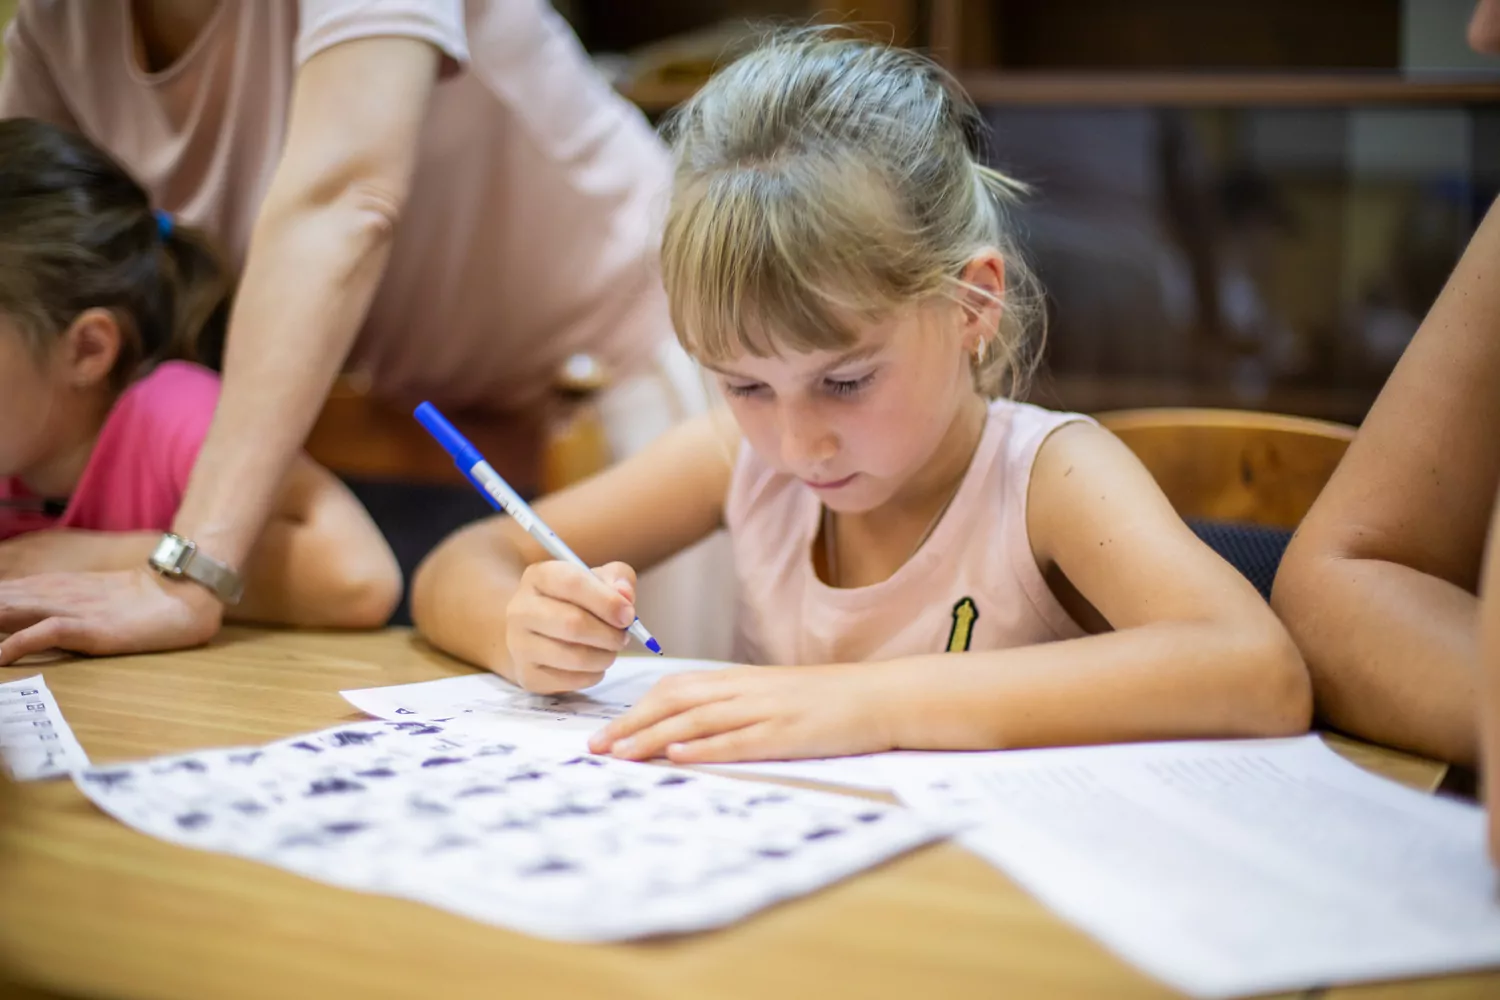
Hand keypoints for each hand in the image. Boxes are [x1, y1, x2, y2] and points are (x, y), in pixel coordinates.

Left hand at [0, 568, 223, 665]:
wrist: (182, 592)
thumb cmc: (140, 602)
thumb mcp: (88, 601)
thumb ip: (54, 609)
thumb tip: (23, 629)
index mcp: (47, 589)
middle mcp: (50, 594)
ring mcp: (69, 608)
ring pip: (6, 612)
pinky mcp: (89, 626)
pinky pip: (44, 632)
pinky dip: (15, 644)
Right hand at [505, 561, 636, 693]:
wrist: (540, 632)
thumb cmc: (576, 601)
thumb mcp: (599, 579)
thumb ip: (618, 579)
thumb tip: (625, 597)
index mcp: (538, 577)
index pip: (572, 583)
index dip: (606, 601)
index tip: (628, 615)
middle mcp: (521, 609)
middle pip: (572, 624)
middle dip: (609, 634)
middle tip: (623, 637)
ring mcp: (520, 645)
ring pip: (574, 657)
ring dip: (605, 656)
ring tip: (610, 650)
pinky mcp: (528, 676)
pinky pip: (571, 681)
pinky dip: (593, 675)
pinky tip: (594, 664)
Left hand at [588, 664, 895, 763]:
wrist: (878, 696)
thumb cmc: (826, 700)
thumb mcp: (773, 694)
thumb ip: (734, 705)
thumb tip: (689, 728)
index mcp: (740, 680)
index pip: (675, 687)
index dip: (636, 708)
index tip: (606, 731)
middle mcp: (745, 691)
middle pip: (675, 702)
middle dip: (630, 724)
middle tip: (595, 747)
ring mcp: (764, 711)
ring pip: (697, 720)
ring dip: (654, 737)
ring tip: (621, 755)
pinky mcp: (785, 734)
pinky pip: (738, 740)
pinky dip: (705, 748)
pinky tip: (679, 756)